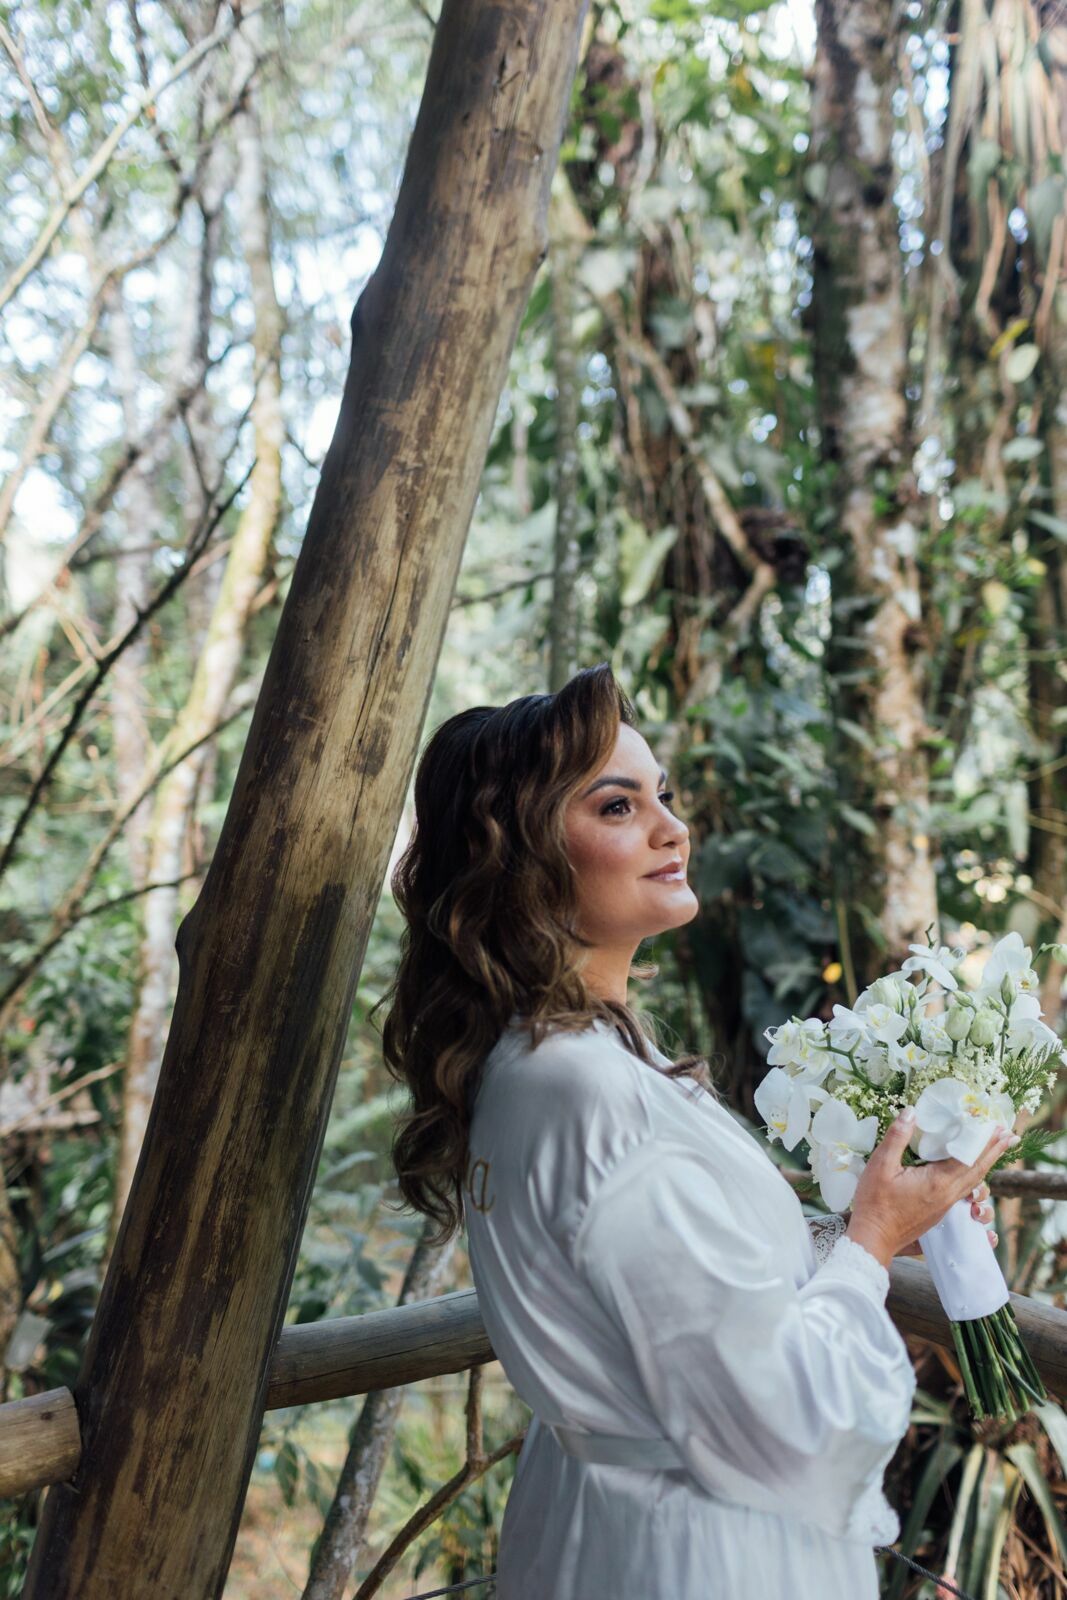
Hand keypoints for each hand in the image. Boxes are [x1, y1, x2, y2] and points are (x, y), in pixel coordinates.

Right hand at [845, 1111, 1016, 1268]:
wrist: (873, 1239)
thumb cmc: (875, 1203)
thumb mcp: (880, 1165)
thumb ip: (897, 1137)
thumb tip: (911, 1112)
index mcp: (937, 1182)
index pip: (969, 1158)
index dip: (986, 1141)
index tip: (1000, 1128)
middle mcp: (947, 1195)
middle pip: (978, 1170)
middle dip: (994, 1151)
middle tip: (1010, 1135)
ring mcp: (944, 1206)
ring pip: (973, 1183)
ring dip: (986, 1164)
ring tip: (994, 1151)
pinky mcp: (939, 1213)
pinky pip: (963, 1191)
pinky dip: (973, 1177)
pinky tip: (972, 1175)